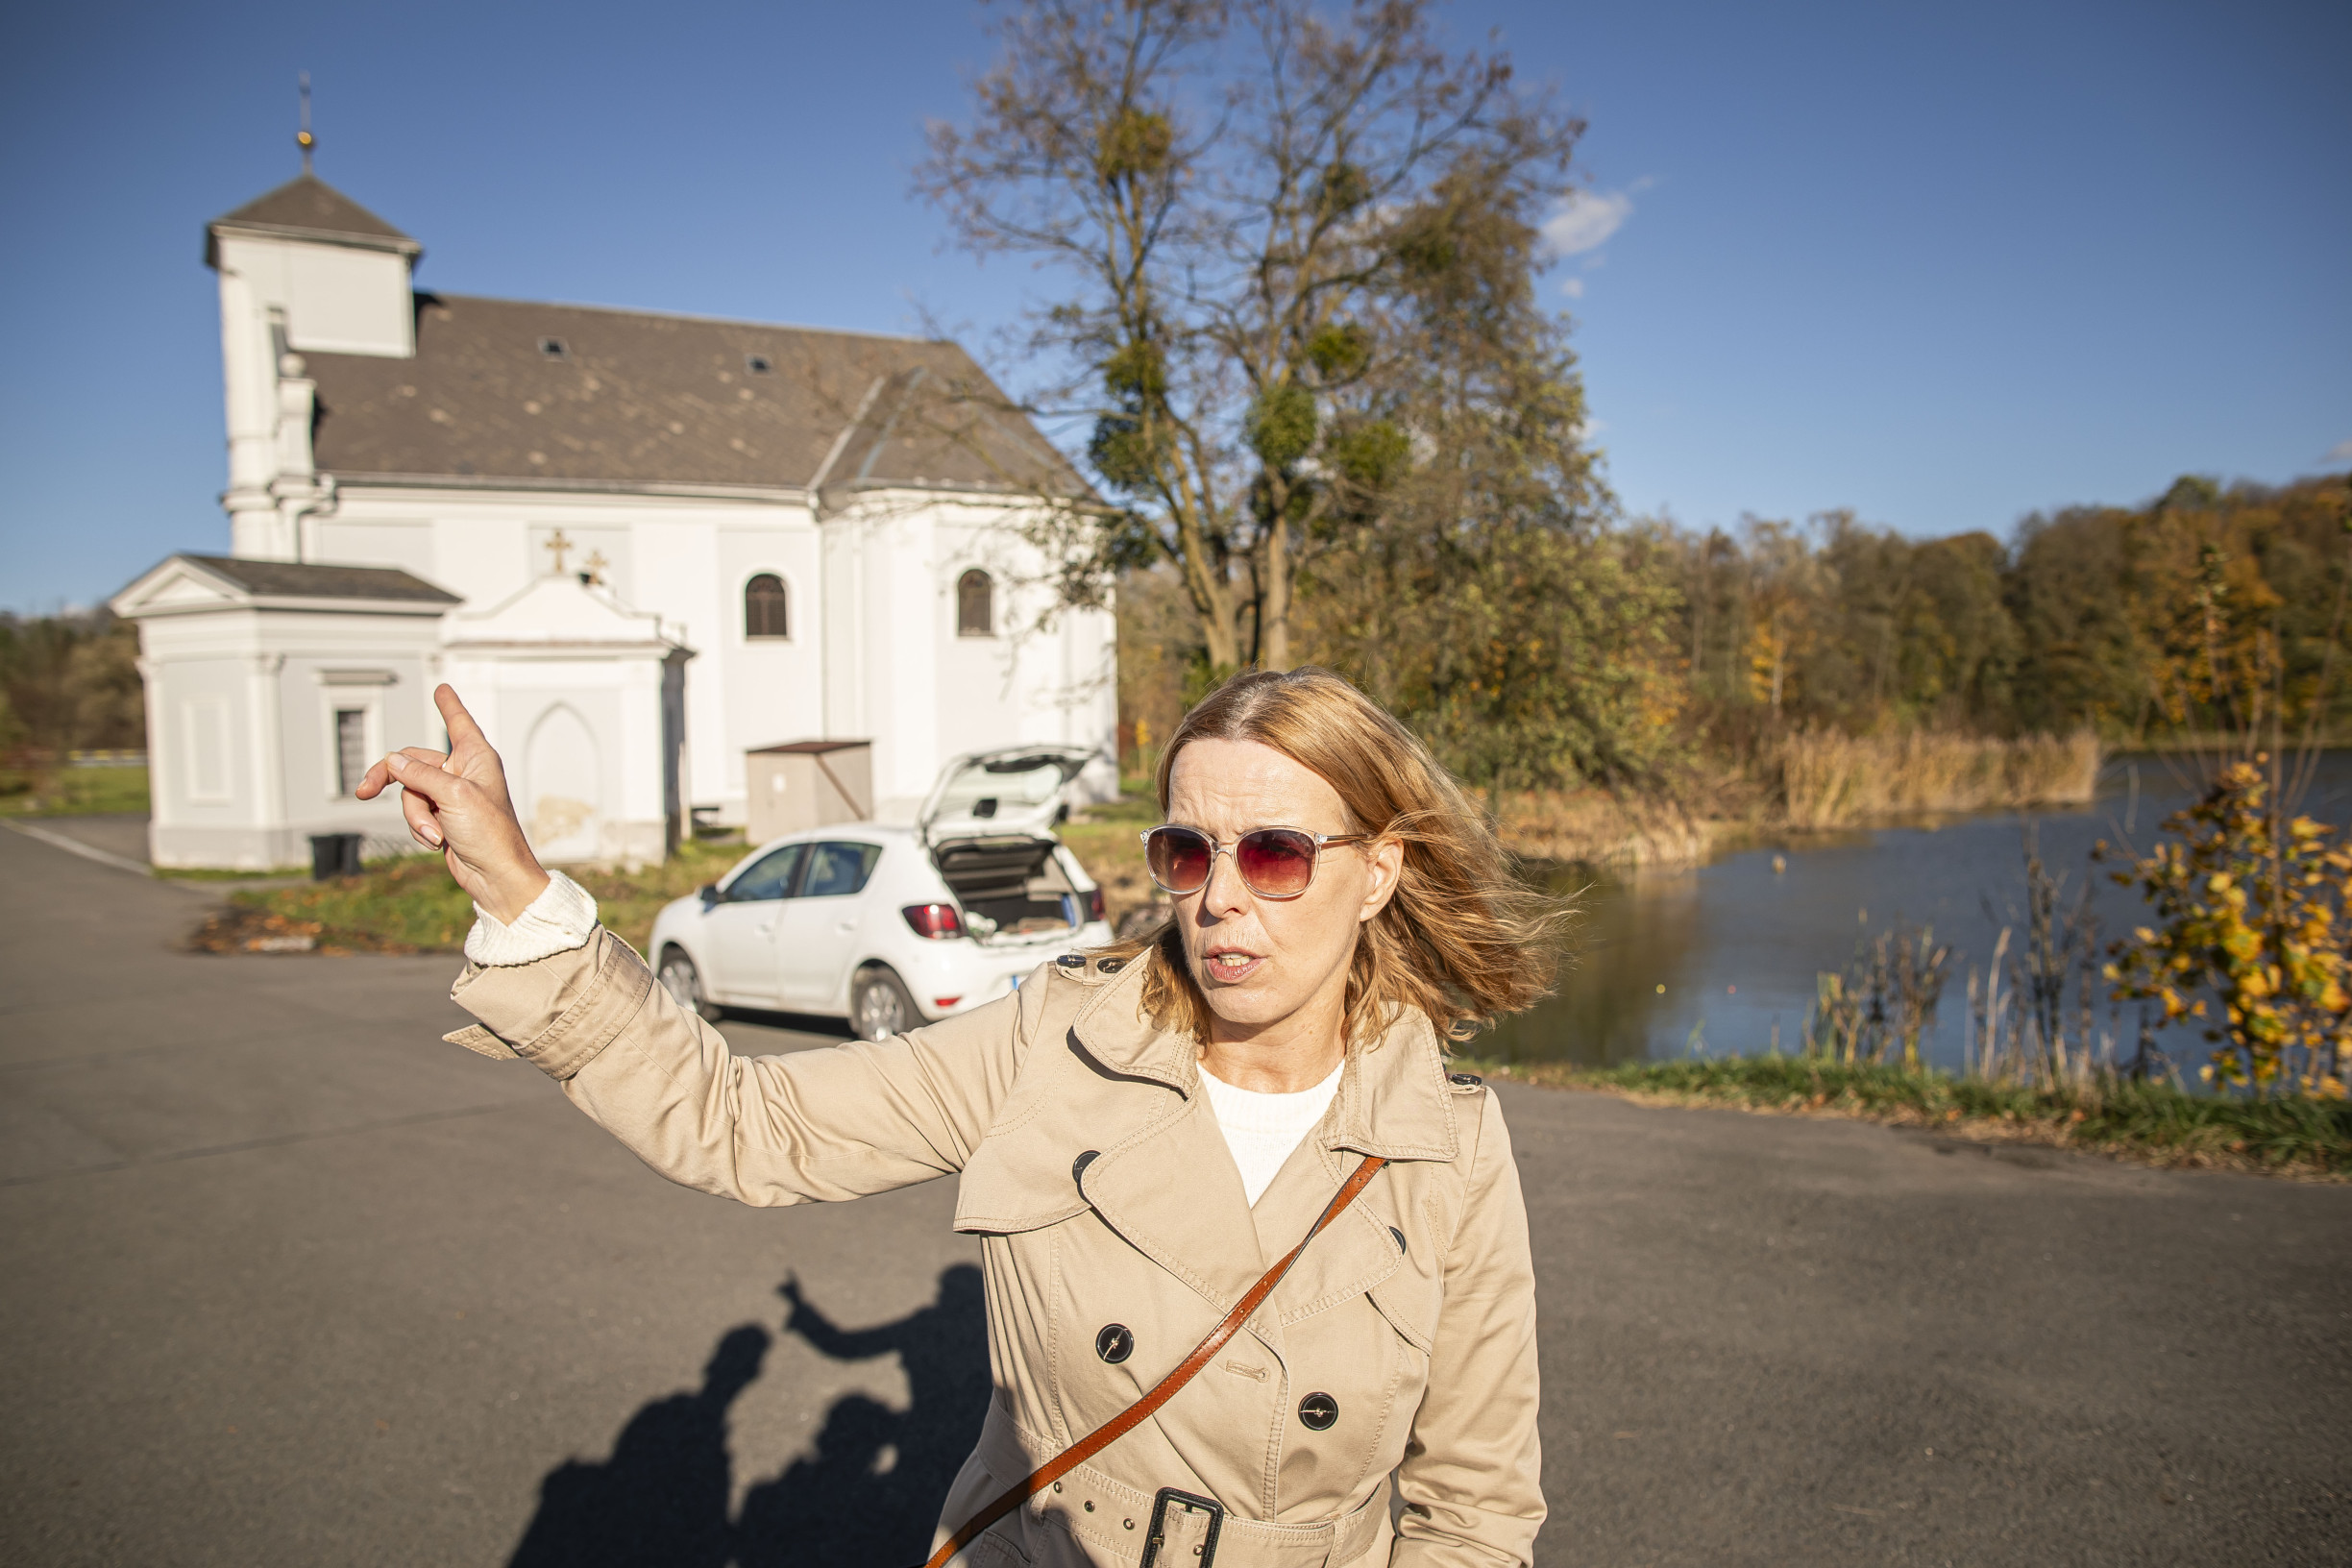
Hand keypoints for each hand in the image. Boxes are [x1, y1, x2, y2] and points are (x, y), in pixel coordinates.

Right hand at [357, 684, 550, 922]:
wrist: (494, 875)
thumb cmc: (490, 834)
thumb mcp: (453, 796)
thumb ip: (420, 774)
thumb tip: (393, 760)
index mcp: (476, 757)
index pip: (458, 722)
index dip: (448, 704)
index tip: (442, 688)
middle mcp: (463, 772)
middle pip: (412, 761)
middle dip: (391, 778)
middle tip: (364, 790)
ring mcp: (450, 795)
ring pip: (409, 791)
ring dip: (415, 815)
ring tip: (437, 832)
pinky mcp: (441, 817)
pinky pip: (414, 813)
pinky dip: (419, 827)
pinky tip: (438, 842)